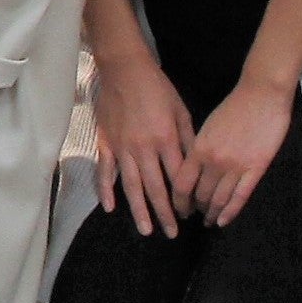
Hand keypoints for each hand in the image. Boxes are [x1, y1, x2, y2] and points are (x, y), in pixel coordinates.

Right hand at [90, 51, 195, 237]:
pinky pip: (105, 172)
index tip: (191, 213)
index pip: (178, 178)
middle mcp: (143, 149)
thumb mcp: (181, 111)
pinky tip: (110, 208)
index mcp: (165, 139)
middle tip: (173, 233)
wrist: (124, 69)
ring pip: (131, 186)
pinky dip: (106, 190)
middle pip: (156, 188)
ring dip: (139, 210)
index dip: (185, 198)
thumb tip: (196, 167)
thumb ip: (188, 140)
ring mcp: (121, 148)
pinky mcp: (105, 143)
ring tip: (146, 230)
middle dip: (165, 213)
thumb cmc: (157, 88)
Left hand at [185, 74, 294, 226]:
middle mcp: (214, 161)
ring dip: (211, 213)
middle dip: (195, 208)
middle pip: (200, 194)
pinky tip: (223, 221)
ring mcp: (236, 166)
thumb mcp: (208, 127)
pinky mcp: (256, 168)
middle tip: (194, 216)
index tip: (177, 208)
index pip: (182, 183)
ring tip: (208, 221)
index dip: (178, 200)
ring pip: (219, 199)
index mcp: (199, 148)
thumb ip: (200, 149)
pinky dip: (230, 212)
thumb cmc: (234, 107)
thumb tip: (192, 169)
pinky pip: (240, 197)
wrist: (262, 95)